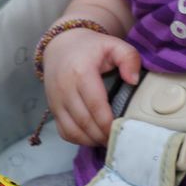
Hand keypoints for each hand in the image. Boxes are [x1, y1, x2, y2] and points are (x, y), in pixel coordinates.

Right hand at [41, 27, 140, 145]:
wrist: (61, 45)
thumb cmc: (91, 47)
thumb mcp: (114, 45)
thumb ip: (129, 58)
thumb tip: (133, 81)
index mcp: (81, 73)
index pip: (95, 105)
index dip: (108, 122)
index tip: (122, 129)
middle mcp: (65, 88)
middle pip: (84, 121)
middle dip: (102, 135)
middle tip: (119, 138)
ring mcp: (55, 100)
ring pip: (72, 130)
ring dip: (91, 140)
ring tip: (108, 140)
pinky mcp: (52, 108)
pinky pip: (63, 131)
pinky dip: (78, 139)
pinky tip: (93, 138)